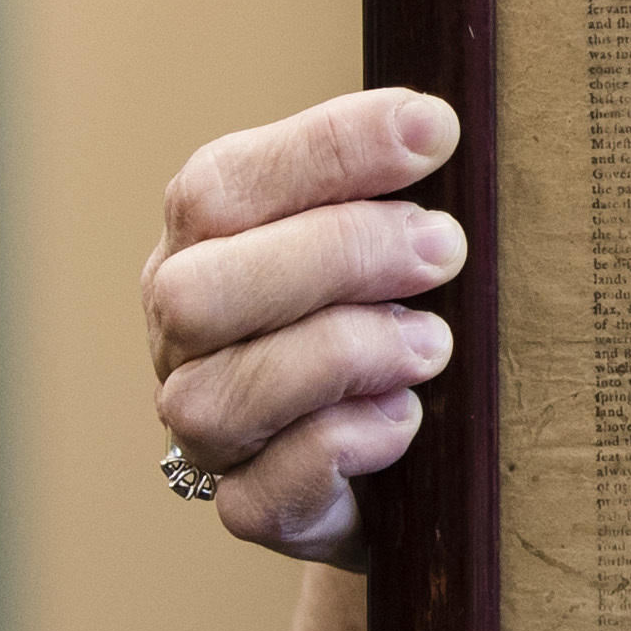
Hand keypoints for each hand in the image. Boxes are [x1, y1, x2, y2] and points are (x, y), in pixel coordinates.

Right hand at [141, 89, 465, 571]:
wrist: (411, 460)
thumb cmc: (400, 312)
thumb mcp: (395, 239)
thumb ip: (398, 186)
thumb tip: (443, 120)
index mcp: (206, 244)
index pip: (222, 185)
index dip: (326, 152)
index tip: (437, 130)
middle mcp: (185, 335)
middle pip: (200, 289)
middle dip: (332, 256)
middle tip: (445, 248)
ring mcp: (208, 428)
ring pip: (220, 393)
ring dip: (340, 354)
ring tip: (434, 343)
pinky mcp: (254, 509)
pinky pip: (263, 491)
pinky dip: (339, 447)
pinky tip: (404, 421)